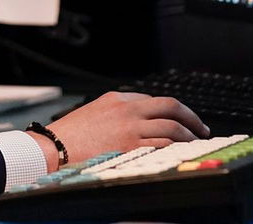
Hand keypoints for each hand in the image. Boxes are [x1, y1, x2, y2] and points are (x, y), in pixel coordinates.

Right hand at [30, 93, 208, 170]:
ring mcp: (130, 128)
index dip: (171, 111)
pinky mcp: (130, 146)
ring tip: (194, 143)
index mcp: (117, 99)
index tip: (180, 119)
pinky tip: (181, 153)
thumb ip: (115, 113)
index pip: (153, 100)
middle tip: (201, 127)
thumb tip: (135, 122)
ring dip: (188, 135)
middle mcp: (127, 109)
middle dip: (191, 116)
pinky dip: (177, 148)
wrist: (52, 148)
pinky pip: (163, 144)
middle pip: (170, 106)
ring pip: (172, 126)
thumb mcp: (94, 113)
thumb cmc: (68, 136)